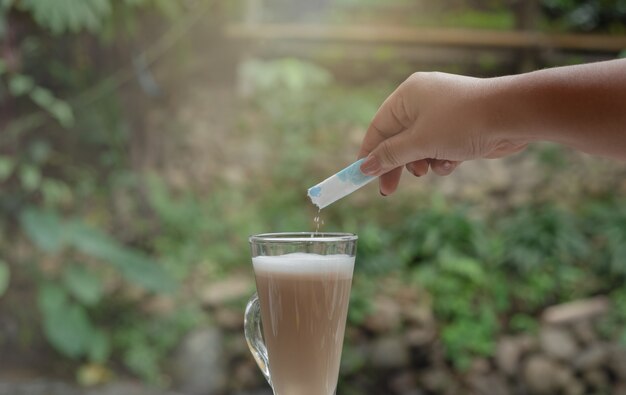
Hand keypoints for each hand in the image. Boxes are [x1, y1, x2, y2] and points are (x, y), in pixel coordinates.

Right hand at [358, 72, 527, 194]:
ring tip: (431, 167)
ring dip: (423, 163)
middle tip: (388, 190)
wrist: (512, 115)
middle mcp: (423, 101)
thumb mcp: (419, 142)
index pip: (379, 127)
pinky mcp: (460, 127)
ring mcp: (443, 114)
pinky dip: (442, 159)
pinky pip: (440, 148)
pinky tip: (452, 163)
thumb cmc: (461, 122)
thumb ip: (390, 155)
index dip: (369, 153)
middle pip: (398, 139)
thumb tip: (365, 166)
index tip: (362, 176)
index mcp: (407, 96)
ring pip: (420, 147)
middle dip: (396, 165)